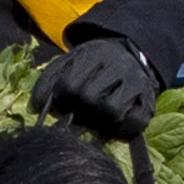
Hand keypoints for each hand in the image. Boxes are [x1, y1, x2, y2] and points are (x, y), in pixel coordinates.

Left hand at [38, 32, 163, 137]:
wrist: (130, 57)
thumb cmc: (92, 66)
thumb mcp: (68, 63)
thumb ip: (48, 82)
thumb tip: (35, 108)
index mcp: (95, 55)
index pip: (70, 84)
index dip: (62, 99)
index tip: (63, 102)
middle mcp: (119, 66)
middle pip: (90, 98)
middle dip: (80, 110)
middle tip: (79, 112)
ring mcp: (136, 84)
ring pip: (111, 111)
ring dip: (98, 120)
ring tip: (94, 118)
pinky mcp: (148, 103)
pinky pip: (134, 123)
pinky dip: (121, 129)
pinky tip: (111, 124)